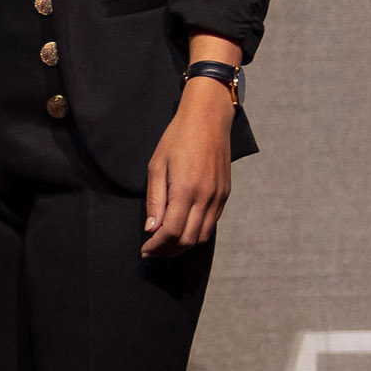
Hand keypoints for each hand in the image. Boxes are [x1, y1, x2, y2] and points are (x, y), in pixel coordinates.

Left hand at [142, 79, 234, 253]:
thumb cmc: (178, 138)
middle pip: (188, 240)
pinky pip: (211, 224)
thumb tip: (152, 228)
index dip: (157, 246)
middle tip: (153, 251)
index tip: (145, 249)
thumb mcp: (157, 165)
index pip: (172, 232)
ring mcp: (219, 197)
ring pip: (202, 236)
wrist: (208, 119)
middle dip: (168, 251)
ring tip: (166, 245)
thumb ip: (155, 199)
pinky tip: (182, 230)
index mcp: (186, 190)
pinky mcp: (225, 195)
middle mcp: (206, 197)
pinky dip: (196, 234)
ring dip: (183, 246)